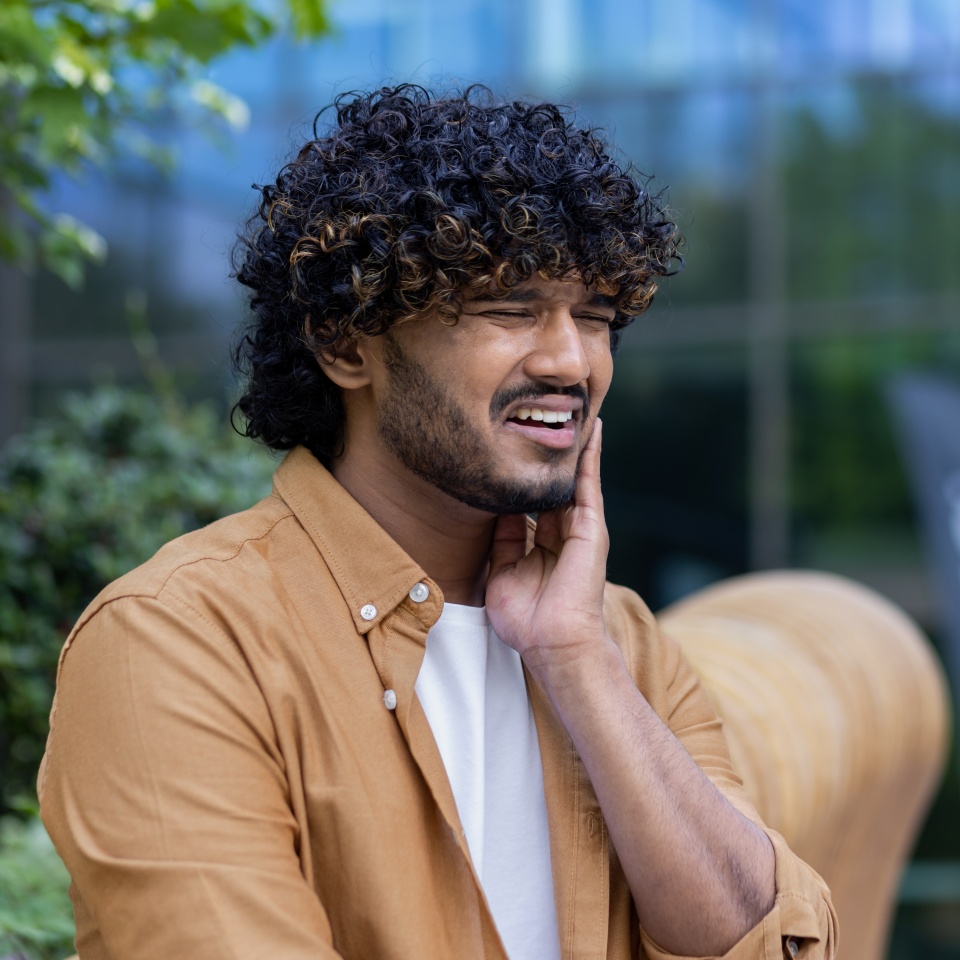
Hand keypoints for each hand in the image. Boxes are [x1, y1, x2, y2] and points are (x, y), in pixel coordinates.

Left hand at [485, 418, 609, 676]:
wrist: (552, 643)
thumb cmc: (526, 620)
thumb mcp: (502, 571)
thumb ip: (502, 538)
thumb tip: (496, 505)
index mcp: (541, 546)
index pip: (531, 504)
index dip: (522, 480)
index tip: (511, 453)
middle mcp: (562, 534)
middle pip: (552, 487)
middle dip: (547, 458)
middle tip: (542, 420)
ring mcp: (579, 529)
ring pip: (573, 480)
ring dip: (572, 449)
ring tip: (571, 412)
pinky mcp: (591, 527)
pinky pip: (589, 485)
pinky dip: (590, 457)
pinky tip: (591, 431)